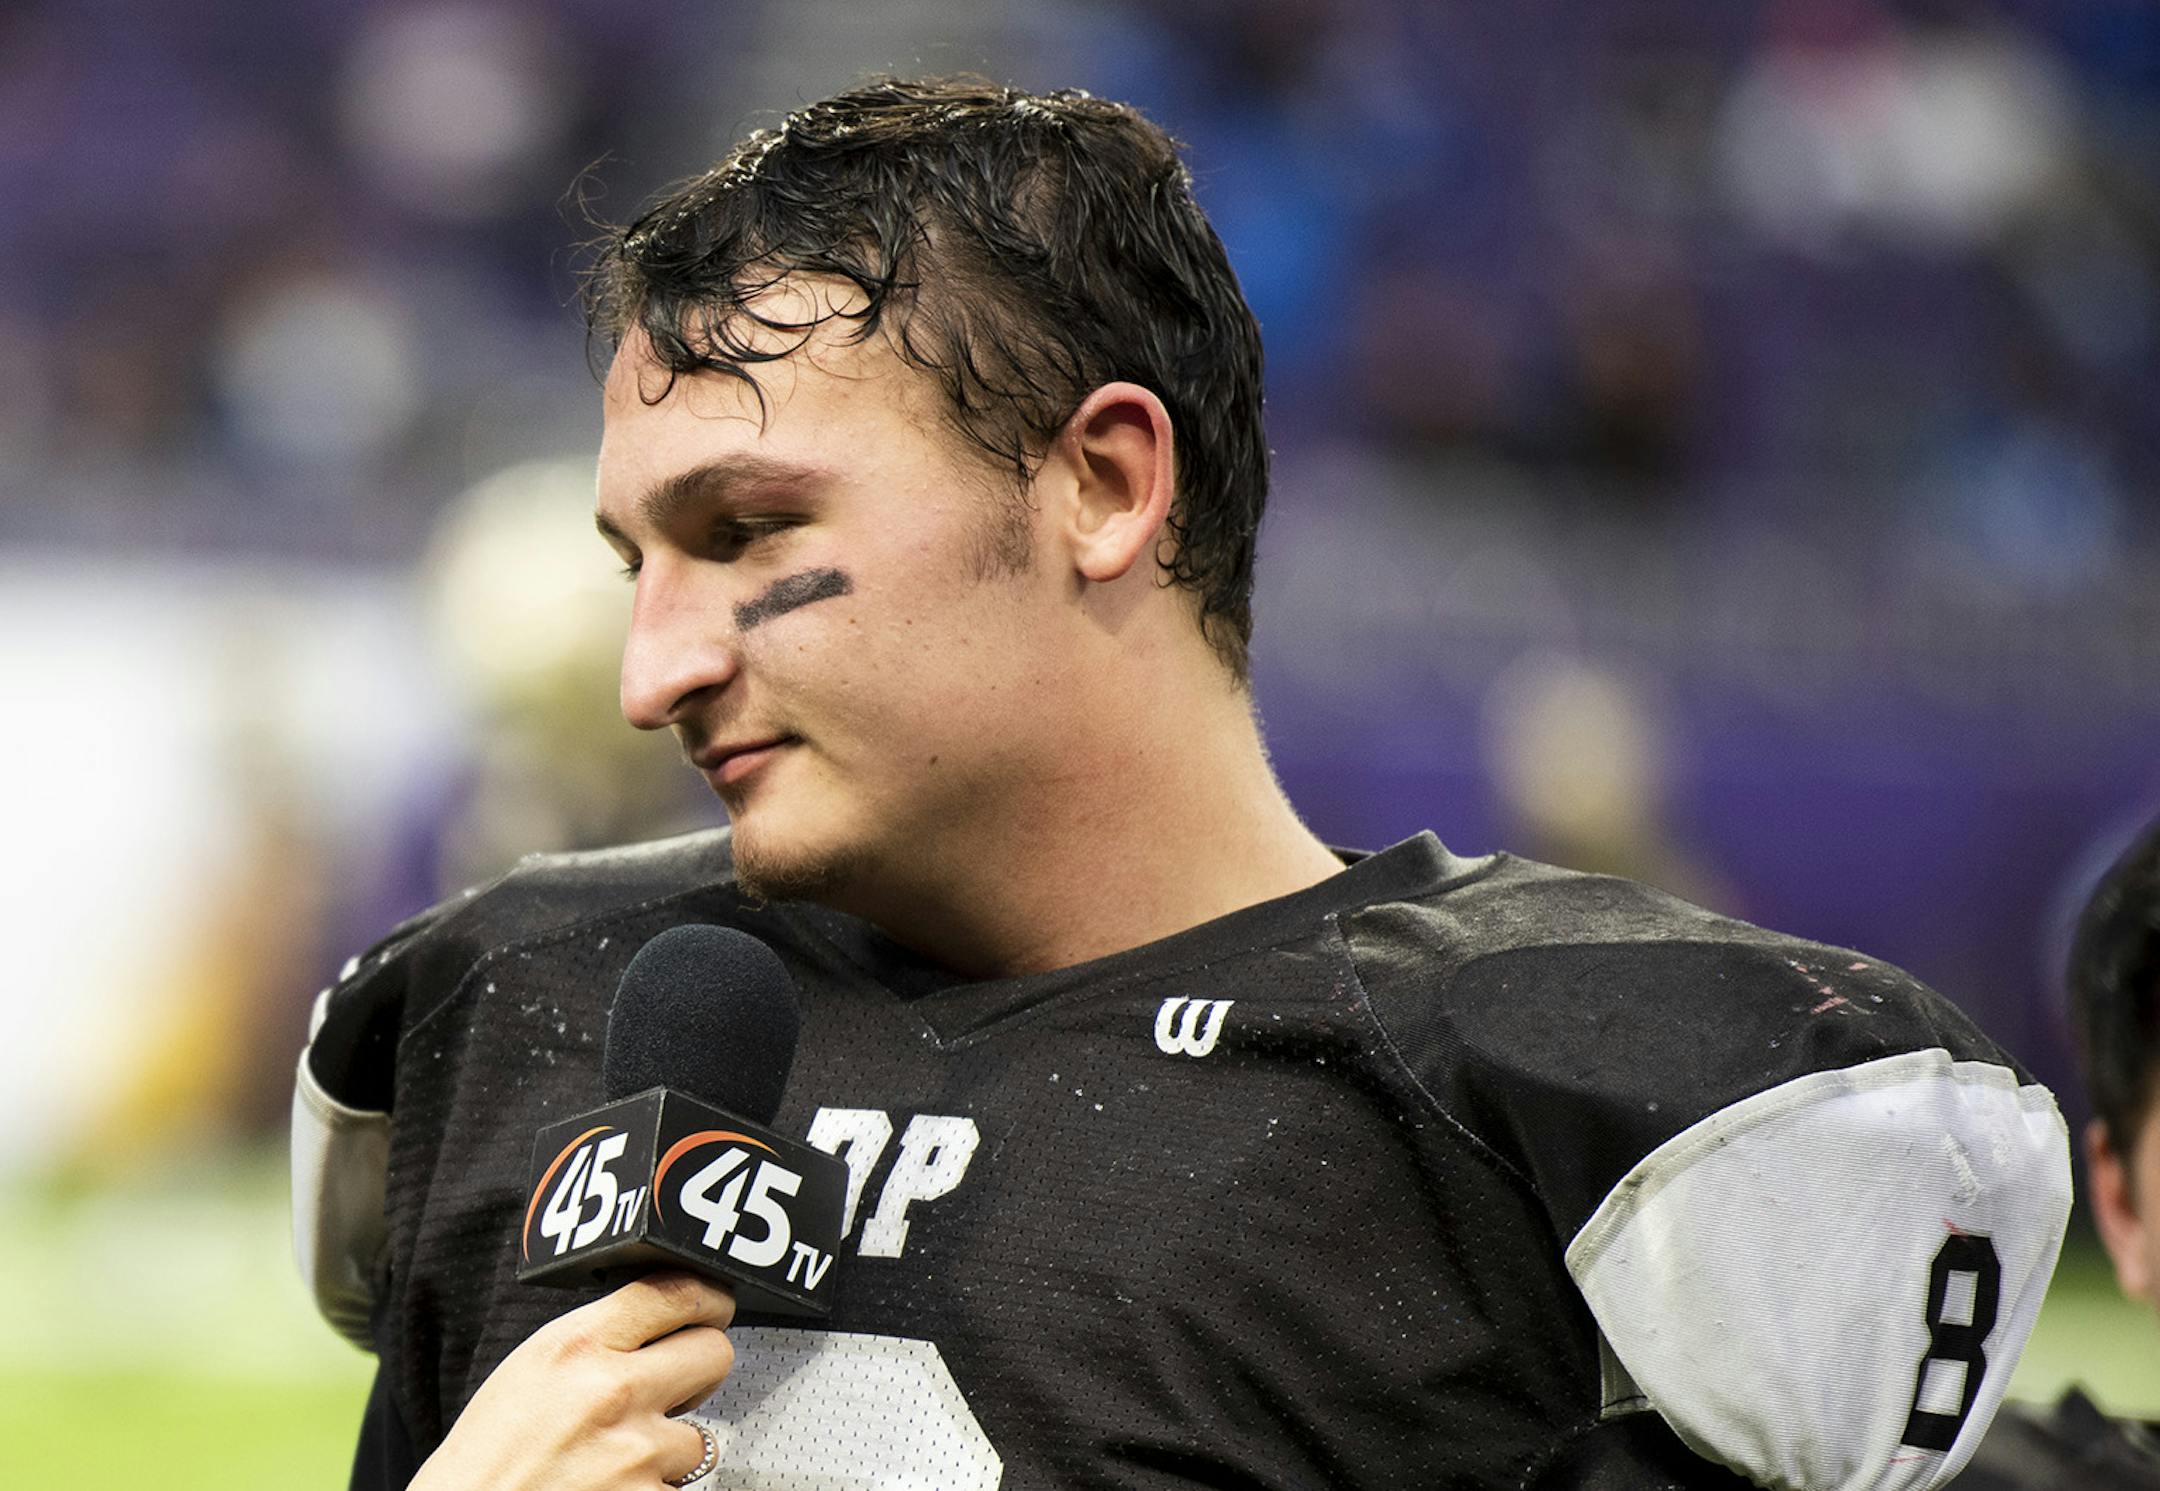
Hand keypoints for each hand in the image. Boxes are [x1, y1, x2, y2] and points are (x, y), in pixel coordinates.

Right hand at [409, 1272, 735, 1490]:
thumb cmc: (488, 1454)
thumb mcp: (533, 1366)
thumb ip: (598, 1338)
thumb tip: (662, 1321)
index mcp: (579, 1344)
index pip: (678, 1292)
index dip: (707, 1299)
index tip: (713, 1308)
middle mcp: (614, 1391)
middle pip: (714, 1353)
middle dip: (700, 1372)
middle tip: (675, 1390)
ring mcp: (636, 1454)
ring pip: (700, 1437)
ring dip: (669, 1450)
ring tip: (619, 1459)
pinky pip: (679, 1490)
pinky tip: (614, 1488)